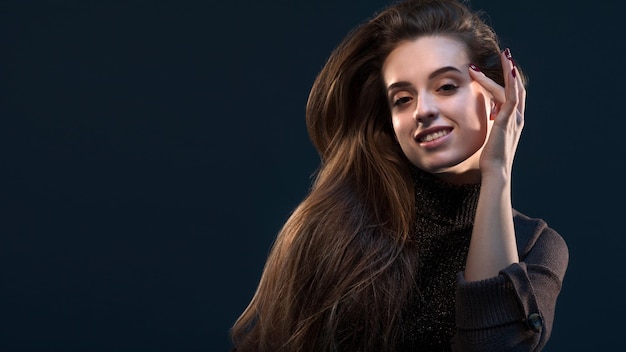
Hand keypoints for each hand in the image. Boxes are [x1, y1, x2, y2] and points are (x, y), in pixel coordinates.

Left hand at [469, 49, 525, 179]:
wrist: (495, 171)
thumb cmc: (490, 158)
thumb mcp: (490, 137)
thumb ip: (490, 125)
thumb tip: (484, 118)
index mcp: (513, 121)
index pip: (514, 95)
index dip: (510, 80)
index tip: (502, 67)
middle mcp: (518, 117)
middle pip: (518, 87)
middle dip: (512, 70)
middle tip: (506, 54)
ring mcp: (515, 118)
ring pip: (514, 87)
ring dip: (508, 70)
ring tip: (503, 54)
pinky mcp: (509, 120)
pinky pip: (512, 96)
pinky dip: (510, 81)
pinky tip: (508, 68)